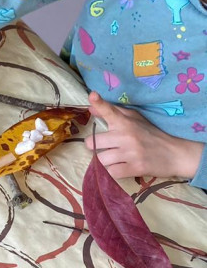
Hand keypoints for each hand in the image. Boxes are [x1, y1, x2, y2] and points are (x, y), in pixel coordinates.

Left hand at [84, 91, 202, 179]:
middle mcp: (126, 136)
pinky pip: (111, 172)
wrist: (176, 154)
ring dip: (105, 161)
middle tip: (106, 147)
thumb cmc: (152, 134)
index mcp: (126, 122)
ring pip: (100, 159)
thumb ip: (113, 113)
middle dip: (95, 146)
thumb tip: (91, 108)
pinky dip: (114, 171)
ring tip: (115, 158)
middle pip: (92, 142)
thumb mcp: (135, 119)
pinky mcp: (135, 168)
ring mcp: (131, 153)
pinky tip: (121, 167)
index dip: (99, 103)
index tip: (92, 95)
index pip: (109, 111)